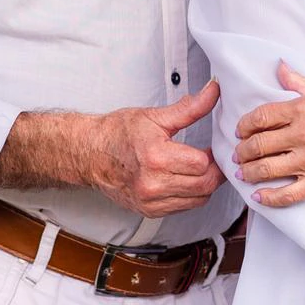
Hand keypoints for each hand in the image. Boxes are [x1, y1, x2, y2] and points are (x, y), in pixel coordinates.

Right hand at [88, 80, 226, 217]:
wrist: (89, 154)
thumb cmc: (117, 134)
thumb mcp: (154, 116)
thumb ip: (189, 108)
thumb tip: (212, 92)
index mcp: (155, 158)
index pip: (202, 164)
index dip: (212, 154)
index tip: (212, 146)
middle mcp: (152, 184)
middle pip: (204, 186)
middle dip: (214, 171)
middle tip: (211, 157)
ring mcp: (150, 201)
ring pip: (198, 200)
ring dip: (204, 185)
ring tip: (197, 167)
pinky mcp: (149, 211)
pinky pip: (184, 207)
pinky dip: (191, 195)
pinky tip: (184, 179)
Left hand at [234, 64, 304, 206]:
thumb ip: (303, 84)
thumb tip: (281, 67)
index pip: (262, 116)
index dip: (245, 125)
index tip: (240, 130)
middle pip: (259, 144)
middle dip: (243, 151)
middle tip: (238, 154)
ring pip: (267, 169)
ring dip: (250, 173)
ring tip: (244, 174)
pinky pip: (288, 195)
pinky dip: (270, 198)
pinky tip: (260, 197)